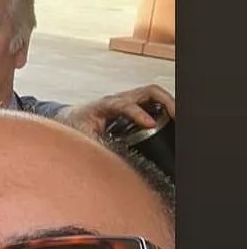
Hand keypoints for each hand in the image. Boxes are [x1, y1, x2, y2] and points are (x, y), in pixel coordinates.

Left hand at [57, 84, 175, 135]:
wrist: (68, 118)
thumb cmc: (74, 125)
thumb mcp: (81, 136)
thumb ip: (95, 143)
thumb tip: (108, 156)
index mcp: (105, 105)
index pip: (125, 104)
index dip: (138, 113)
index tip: (149, 124)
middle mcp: (119, 99)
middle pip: (149, 91)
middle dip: (166, 101)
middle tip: (177, 116)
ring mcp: (127, 100)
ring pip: (154, 95)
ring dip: (169, 104)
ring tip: (178, 118)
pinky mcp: (133, 106)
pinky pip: (153, 104)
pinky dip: (164, 110)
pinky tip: (170, 121)